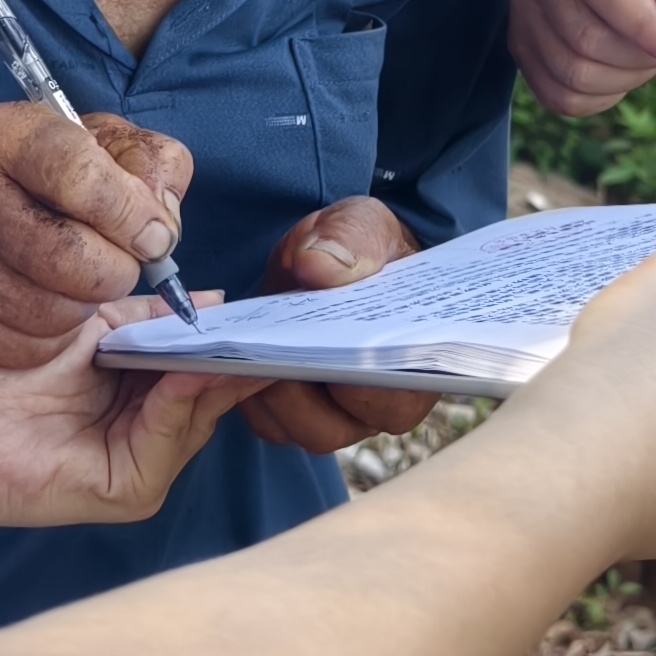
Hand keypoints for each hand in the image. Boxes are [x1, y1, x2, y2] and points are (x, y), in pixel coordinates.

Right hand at [0, 104, 195, 366]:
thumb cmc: (20, 176)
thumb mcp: (81, 140)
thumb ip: (144, 165)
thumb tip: (163, 224)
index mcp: (1, 134)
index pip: (81, 176)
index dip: (132, 214)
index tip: (153, 235)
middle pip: (73, 258)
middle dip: (117, 270)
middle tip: (119, 265)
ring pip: (55, 311)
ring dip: (86, 305)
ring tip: (79, 281)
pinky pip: (27, 346)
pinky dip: (54, 335)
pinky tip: (45, 304)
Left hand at [0, 304, 244, 544]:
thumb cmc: (8, 370)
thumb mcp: (94, 324)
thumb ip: (153, 315)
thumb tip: (218, 300)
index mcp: (146, 393)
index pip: (205, 365)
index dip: (232, 338)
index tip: (264, 309)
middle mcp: (153, 432)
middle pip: (213, 392)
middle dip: (236, 355)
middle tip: (266, 321)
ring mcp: (145, 464)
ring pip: (198, 415)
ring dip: (214, 374)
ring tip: (232, 337)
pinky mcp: (131, 491)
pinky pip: (168, 439)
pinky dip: (180, 402)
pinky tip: (186, 369)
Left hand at [237, 198, 438, 457]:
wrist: (325, 259)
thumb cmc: (361, 248)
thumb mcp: (363, 226)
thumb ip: (350, 241)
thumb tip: (316, 266)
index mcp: (416, 366)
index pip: (399, 396)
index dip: (368, 382)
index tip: (336, 347)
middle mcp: (380, 404)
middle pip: (342, 424)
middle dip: (306, 387)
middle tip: (280, 343)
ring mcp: (336, 415)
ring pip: (303, 429)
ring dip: (275, 390)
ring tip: (256, 343)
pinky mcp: (291, 414)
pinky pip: (268, 421)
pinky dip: (249, 391)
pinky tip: (239, 351)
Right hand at [513, 0, 655, 116]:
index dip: (641, 24)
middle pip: (583, 32)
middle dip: (641, 54)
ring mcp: (521, 3)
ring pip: (570, 70)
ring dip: (625, 77)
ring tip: (649, 54)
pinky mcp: (519, 43)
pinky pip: (558, 94)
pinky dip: (601, 97)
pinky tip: (623, 73)